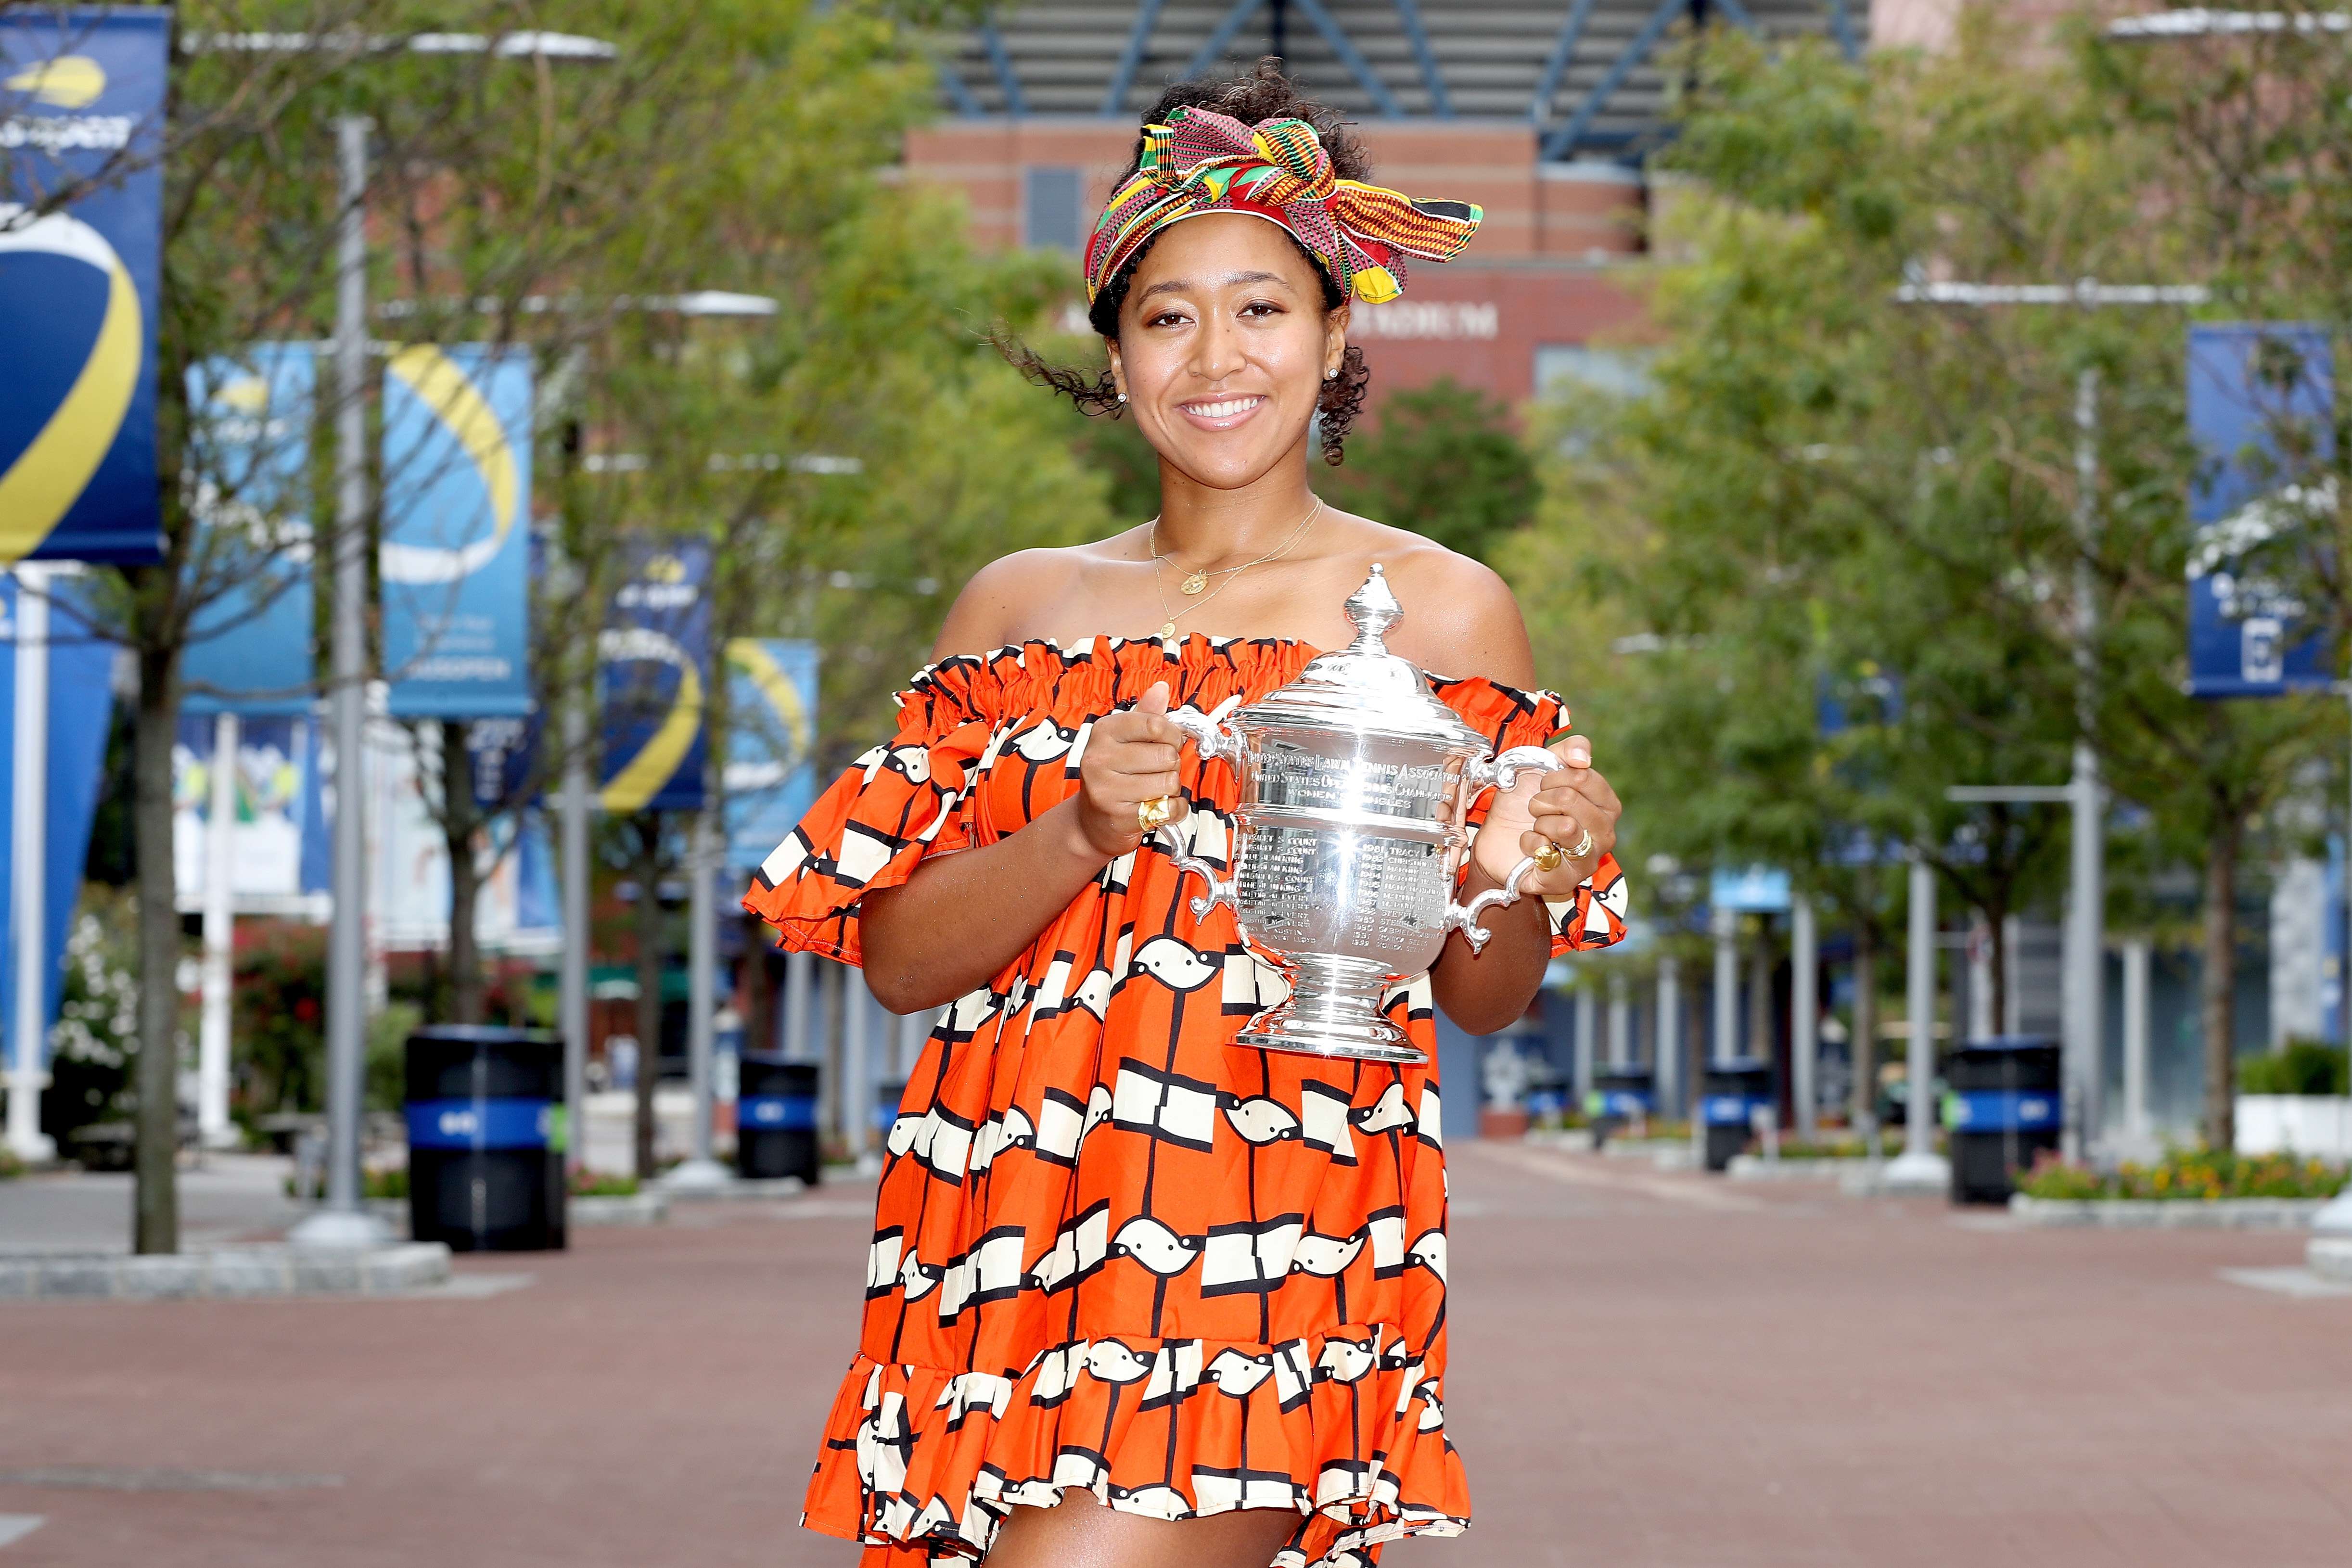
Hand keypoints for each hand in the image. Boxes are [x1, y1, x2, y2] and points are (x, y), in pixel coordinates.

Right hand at [1071, 682, 1189, 859]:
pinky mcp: (1119, 817)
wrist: (1091, 821)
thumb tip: (1161, 688)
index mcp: (1103, 732)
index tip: (1168, 742)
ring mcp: (1106, 789)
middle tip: (1155, 771)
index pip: (1156, 725)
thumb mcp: (1124, 739)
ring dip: (1170, 788)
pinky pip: (1169, 808)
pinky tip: (1156, 806)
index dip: (1173, 736)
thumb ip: (1145, 715)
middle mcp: (1099, 758)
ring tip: (1152, 789)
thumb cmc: (1113, 775)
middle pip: (1167, 756)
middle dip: (1171, 765)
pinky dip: (1173, 809)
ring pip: (1170, 782)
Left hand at [1473, 734, 1620, 899]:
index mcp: (1606, 806)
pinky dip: (1529, 844)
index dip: (1555, 776)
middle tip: (1535, 808)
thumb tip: (1583, 756)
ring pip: (1566, 827)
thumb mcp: (1542, 767)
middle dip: (1542, 799)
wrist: (1496, 837)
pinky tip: (1529, 847)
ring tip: (1536, 826)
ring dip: (1539, 821)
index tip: (1544, 784)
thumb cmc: (1524, 803)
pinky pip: (1547, 855)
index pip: (1584, 777)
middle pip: (1571, 800)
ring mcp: (1587, 861)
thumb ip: (1567, 750)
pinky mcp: (1564, 881)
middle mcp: (1604, 835)